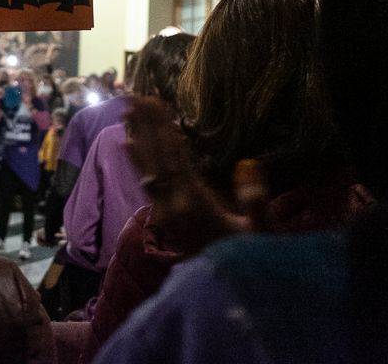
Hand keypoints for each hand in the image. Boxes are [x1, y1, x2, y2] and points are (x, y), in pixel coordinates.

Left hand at [123, 95, 266, 255]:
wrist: (226, 292)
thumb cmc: (250, 257)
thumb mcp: (261, 233)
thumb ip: (255, 201)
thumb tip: (247, 163)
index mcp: (195, 204)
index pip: (174, 158)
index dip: (163, 128)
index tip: (153, 102)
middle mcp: (173, 207)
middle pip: (155, 159)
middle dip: (144, 126)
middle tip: (132, 96)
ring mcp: (165, 213)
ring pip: (146, 169)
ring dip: (137, 138)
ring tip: (126, 112)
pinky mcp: (163, 218)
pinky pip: (146, 182)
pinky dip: (137, 160)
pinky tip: (127, 144)